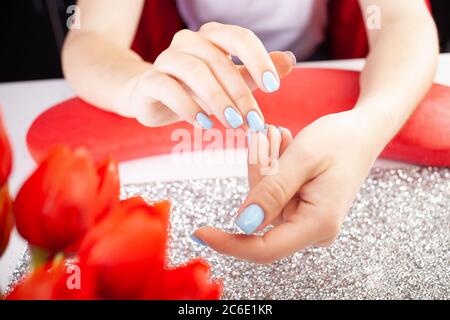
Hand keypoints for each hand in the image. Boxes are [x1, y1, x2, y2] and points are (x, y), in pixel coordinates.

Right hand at [124, 22, 295, 128]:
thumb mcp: (229, 82)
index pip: (240, 38)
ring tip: (232, 123)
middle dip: (240, 93)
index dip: (258, 60)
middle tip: (254, 121)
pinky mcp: (149, 80)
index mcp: (212, 36)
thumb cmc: (195, 89)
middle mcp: (189, 41)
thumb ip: (254, 72)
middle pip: (219, 60)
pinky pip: (168, 88)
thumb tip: (289, 60)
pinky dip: (188, 107)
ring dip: (217, 99)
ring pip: (194, 71)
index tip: (273, 87)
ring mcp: (166, 59)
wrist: (151, 97)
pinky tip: (204, 124)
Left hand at [193, 109, 383, 262]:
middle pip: (259, 218)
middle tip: (267, 138)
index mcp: (318, 223)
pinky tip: (283, 147)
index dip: (229, 244)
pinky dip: (269, 171)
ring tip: (280, 138)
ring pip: (261, 203)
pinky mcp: (300, 211)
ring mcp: (306, 221)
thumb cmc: (339, 141)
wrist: (362, 133)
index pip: (264, 249)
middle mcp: (312, 230)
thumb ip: (271, 191)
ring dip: (263, 169)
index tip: (199, 233)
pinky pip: (270, 195)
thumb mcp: (302, 158)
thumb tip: (242, 224)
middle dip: (256, 177)